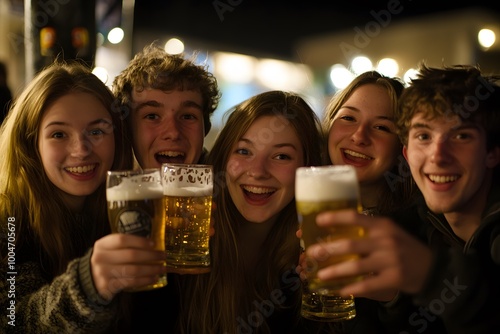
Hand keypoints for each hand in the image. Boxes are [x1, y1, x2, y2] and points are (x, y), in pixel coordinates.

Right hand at [91, 234, 166, 300]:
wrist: (88, 280)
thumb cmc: (106, 261)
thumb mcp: (110, 250)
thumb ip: (125, 246)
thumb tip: (151, 245)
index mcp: (102, 245)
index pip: (122, 240)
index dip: (139, 241)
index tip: (153, 244)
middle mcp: (101, 258)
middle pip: (131, 255)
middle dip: (150, 256)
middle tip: (163, 256)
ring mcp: (104, 273)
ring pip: (133, 270)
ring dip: (151, 269)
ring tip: (162, 268)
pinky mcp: (108, 286)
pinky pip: (131, 282)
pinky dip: (145, 280)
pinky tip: (154, 278)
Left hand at [305, 209, 432, 298]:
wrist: (433, 268)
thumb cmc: (404, 248)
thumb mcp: (389, 232)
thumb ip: (368, 230)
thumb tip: (335, 232)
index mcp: (383, 225)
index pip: (355, 216)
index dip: (335, 217)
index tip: (317, 220)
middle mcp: (386, 240)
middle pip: (350, 245)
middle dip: (327, 250)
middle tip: (310, 253)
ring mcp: (390, 260)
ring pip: (355, 267)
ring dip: (335, 271)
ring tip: (320, 275)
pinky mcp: (394, 279)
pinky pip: (367, 285)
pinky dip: (351, 289)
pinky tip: (339, 290)